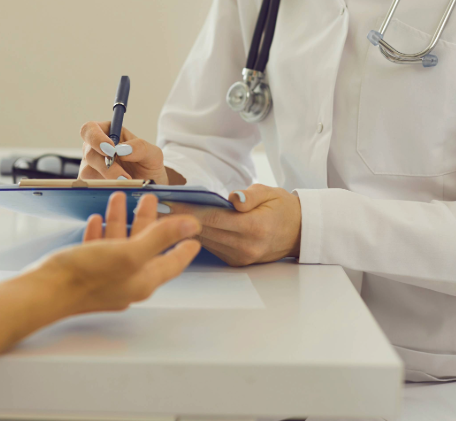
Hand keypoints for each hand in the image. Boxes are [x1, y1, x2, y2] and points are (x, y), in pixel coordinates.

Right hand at [35, 192, 200, 313]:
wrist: (43, 292)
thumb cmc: (84, 276)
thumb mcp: (129, 252)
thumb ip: (160, 238)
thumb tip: (191, 227)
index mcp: (142, 280)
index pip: (172, 262)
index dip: (183, 246)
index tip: (194, 236)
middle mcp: (127, 282)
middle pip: (145, 247)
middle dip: (148, 221)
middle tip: (150, 199)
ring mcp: (105, 280)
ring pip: (120, 244)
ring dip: (120, 220)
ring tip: (120, 197)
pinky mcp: (85, 274)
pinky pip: (98, 250)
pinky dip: (100, 232)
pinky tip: (96, 219)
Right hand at [79, 121, 168, 183]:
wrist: (150, 188)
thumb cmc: (148, 165)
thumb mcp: (152, 153)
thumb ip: (140, 147)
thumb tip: (121, 150)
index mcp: (108, 133)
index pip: (90, 128)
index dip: (96, 138)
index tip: (111, 150)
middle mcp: (96, 149)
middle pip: (89, 153)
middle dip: (106, 166)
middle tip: (123, 176)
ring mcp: (92, 167)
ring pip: (87, 172)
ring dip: (107, 180)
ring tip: (126, 184)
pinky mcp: (92, 183)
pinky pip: (90, 187)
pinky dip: (104, 190)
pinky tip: (117, 191)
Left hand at [172, 184, 301, 266]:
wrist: (299, 231)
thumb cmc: (283, 208)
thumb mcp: (270, 193)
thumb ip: (250, 195)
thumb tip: (233, 199)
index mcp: (255, 227)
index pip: (214, 218)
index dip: (189, 210)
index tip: (169, 201)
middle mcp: (246, 246)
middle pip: (204, 231)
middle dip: (179, 219)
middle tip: (156, 206)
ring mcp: (240, 257)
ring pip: (204, 240)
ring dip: (183, 228)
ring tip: (161, 214)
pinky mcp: (236, 261)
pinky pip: (211, 246)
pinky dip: (196, 235)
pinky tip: (180, 224)